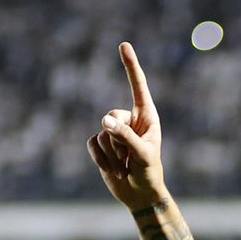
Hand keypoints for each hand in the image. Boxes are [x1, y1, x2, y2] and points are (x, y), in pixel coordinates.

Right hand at [87, 42, 165, 209]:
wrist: (139, 195)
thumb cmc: (149, 173)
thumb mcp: (142, 154)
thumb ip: (125, 137)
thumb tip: (103, 122)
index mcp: (146, 117)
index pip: (138, 86)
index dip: (130, 66)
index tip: (124, 45)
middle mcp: (129, 120)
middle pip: (112, 116)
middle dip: (119, 140)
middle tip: (131, 159)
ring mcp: (113, 132)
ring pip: (101, 133)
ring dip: (112, 155)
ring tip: (125, 166)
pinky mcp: (100, 145)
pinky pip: (91, 144)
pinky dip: (100, 159)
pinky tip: (113, 170)